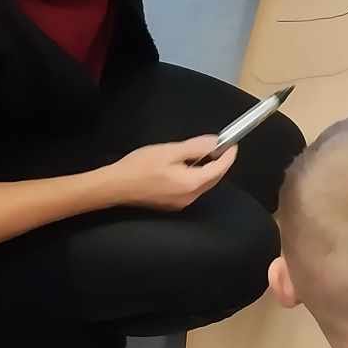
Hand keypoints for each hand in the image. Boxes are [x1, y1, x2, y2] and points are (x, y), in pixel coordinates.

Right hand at [100, 137, 237, 211]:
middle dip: (220, 163)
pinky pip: (191, 189)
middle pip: (213, 179)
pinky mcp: (172, 204)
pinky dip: (196, 177)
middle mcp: (190, 198)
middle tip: (221, 147)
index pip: (219, 170)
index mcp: (191, 184)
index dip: (228, 156)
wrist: (114, 186)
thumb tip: (216, 143)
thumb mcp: (169, 151)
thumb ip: (195, 147)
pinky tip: (189, 166)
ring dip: (207, 170)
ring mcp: (181, 203)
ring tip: (205, 154)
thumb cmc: (140, 166)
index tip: (233, 144)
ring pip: (202, 184)